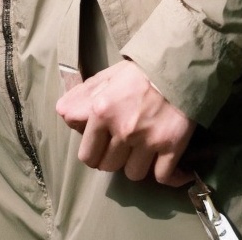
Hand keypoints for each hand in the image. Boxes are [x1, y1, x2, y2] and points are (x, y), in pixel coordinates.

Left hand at [55, 59, 195, 186]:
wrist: (179, 64)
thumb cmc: (140, 71)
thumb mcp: (107, 77)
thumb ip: (83, 96)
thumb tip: (62, 113)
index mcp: (101, 111)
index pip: (87, 155)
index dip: (95, 151)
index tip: (104, 143)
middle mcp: (122, 129)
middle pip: (108, 167)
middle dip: (114, 158)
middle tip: (124, 144)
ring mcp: (148, 140)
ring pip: (133, 174)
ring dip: (138, 164)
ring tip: (144, 148)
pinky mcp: (172, 146)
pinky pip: (162, 177)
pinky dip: (166, 175)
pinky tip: (165, 164)